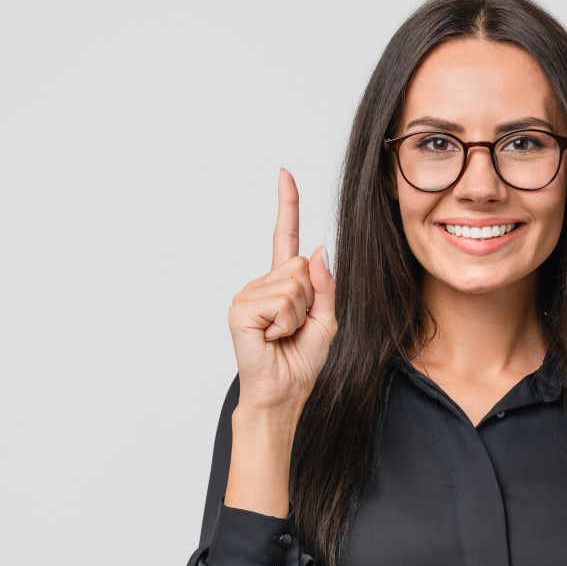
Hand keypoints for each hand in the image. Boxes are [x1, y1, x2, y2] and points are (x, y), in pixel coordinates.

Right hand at [229, 168, 337, 413]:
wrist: (284, 392)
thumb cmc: (301, 360)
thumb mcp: (327, 320)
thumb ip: (325, 285)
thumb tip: (317, 248)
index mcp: (282, 283)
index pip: (284, 236)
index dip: (287, 205)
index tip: (284, 174)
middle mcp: (261, 284)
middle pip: (301, 267)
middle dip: (310, 300)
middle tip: (296, 327)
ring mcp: (247, 294)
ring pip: (293, 285)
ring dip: (298, 315)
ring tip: (283, 335)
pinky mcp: (239, 309)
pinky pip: (280, 302)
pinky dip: (285, 323)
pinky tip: (272, 337)